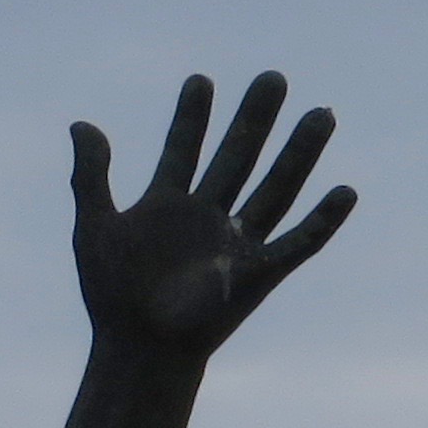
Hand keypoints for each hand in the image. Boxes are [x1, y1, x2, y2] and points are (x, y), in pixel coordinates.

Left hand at [71, 70, 354, 355]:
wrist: (139, 349)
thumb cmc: (112, 297)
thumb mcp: (94, 227)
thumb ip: (90, 176)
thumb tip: (81, 125)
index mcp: (167, 207)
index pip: (184, 150)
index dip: (191, 118)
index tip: (200, 81)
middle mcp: (207, 219)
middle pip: (238, 158)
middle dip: (255, 119)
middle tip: (272, 78)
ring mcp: (236, 244)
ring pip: (276, 188)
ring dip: (300, 154)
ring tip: (322, 114)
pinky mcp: (260, 273)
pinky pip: (299, 243)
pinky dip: (323, 220)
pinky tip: (346, 192)